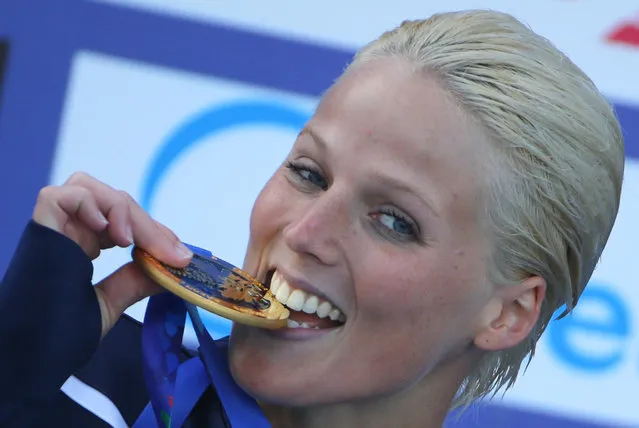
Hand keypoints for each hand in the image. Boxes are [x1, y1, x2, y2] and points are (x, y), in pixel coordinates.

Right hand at [32, 172, 192, 336]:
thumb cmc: (59, 334)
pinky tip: (108, 234)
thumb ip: (136, 282)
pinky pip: (64, 194)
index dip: (154, 232)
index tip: (179, 255)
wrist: (27, 356)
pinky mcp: (40, 224)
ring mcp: (53, 226)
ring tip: (129, 243)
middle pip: (113, 202)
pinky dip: (90, 204)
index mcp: (83, 244)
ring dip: (120, 209)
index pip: (124, 220)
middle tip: (171, 254)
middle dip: (147, 225)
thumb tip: (173, 270)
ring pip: (90, 188)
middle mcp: (68, 230)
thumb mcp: (110, 303)